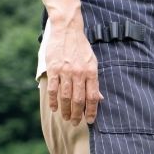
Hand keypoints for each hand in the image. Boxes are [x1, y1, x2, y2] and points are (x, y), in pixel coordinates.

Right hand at [44, 0, 101, 125]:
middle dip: (77, 114)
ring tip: (66, 118)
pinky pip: (53, 89)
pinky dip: (53, 101)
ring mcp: (66, 71)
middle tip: (75, 123)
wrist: (67, 30)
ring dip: (65, 110)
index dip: (92, 111)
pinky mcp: (54, 69)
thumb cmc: (81, 48)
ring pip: (65, 97)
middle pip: (78, 100)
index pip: (92, 97)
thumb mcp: (93, 63)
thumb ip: (94, 81)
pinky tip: (54, 108)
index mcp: (91, 73)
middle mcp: (79, 73)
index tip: (90, 121)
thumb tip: (99, 99)